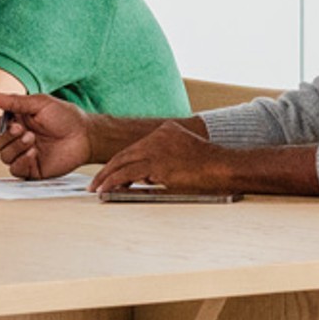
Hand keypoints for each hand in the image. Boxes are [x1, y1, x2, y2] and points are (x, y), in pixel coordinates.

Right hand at [0, 93, 92, 177]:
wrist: (84, 136)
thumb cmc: (66, 117)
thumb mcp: (40, 103)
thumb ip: (15, 102)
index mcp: (17, 122)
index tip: (4, 122)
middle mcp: (18, 139)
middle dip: (6, 136)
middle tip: (22, 129)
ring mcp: (24, 155)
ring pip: (4, 156)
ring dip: (15, 147)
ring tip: (32, 138)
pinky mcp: (32, 169)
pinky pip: (15, 170)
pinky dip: (21, 161)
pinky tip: (33, 153)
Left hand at [90, 122, 226, 198]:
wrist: (224, 167)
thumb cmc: (209, 168)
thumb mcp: (184, 156)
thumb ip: (162, 162)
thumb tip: (142, 178)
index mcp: (166, 130)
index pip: (135, 147)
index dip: (119, 162)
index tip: (108, 173)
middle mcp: (159, 135)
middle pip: (125, 152)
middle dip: (107, 169)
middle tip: (94, 182)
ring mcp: (157, 147)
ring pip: (123, 161)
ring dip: (106, 176)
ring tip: (96, 188)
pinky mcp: (157, 162)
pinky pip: (128, 172)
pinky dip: (114, 181)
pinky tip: (106, 189)